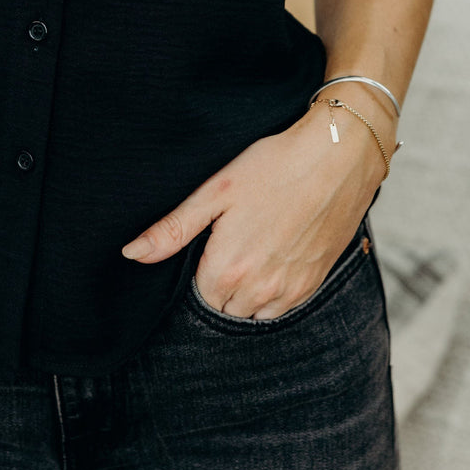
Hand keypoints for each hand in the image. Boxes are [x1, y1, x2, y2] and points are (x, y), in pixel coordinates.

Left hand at [120, 96, 391, 318]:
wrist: (338, 157)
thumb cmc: (274, 165)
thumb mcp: (216, 191)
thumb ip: (172, 230)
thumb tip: (131, 254)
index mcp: (227, 269)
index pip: (197, 296)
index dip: (200, 269)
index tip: (211, 243)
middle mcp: (258, 290)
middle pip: (224, 307)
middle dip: (221, 284)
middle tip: (231, 242)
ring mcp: (289, 291)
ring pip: (253, 313)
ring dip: (246, 293)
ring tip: (253, 248)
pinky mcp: (314, 284)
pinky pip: (282, 309)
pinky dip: (273, 293)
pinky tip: (275, 255)